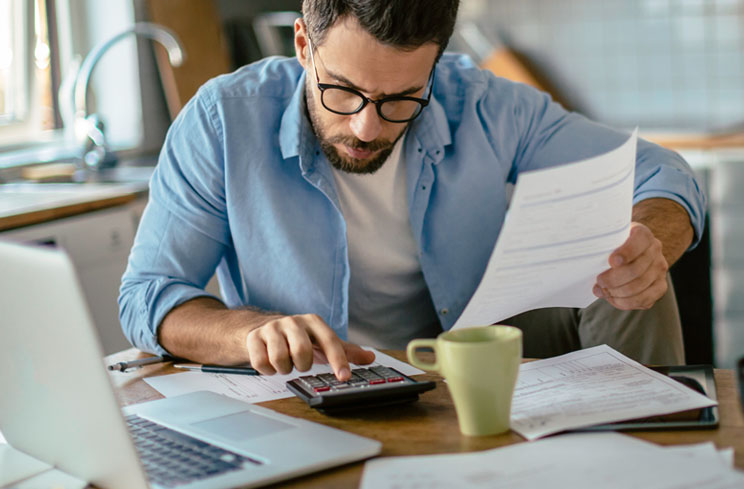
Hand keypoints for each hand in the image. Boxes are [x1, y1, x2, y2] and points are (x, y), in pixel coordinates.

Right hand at [245, 314, 374, 379]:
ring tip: (285, 363)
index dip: (338, 360)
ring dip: (284, 369)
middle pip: (302, 352)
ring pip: (280, 359)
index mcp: (313, 321)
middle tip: (300, 364)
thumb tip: (370, 357)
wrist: (262, 328)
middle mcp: (293, 321)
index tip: (344, 377)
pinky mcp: (253, 337)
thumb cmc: (298, 338)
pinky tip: (270, 363)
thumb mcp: (322, 342)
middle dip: (302, 365)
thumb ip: (346, 351)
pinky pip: (261, 363)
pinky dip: (267, 370)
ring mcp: (271, 328)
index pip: (330, 341)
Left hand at [593, 222, 668, 309]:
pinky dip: (626, 302)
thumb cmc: (610, 246)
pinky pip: (645, 300)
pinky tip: (612, 298)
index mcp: (642, 234)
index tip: (612, 261)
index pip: (640, 240)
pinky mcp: (660, 286)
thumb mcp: (606, 238)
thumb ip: (600, 243)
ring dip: (617, 292)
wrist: (624, 254)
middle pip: (636, 269)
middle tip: (599, 281)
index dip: (627, 252)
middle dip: (614, 279)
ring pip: (639, 286)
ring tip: (601, 291)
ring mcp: (659, 269)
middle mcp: (654, 250)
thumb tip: (584, 254)